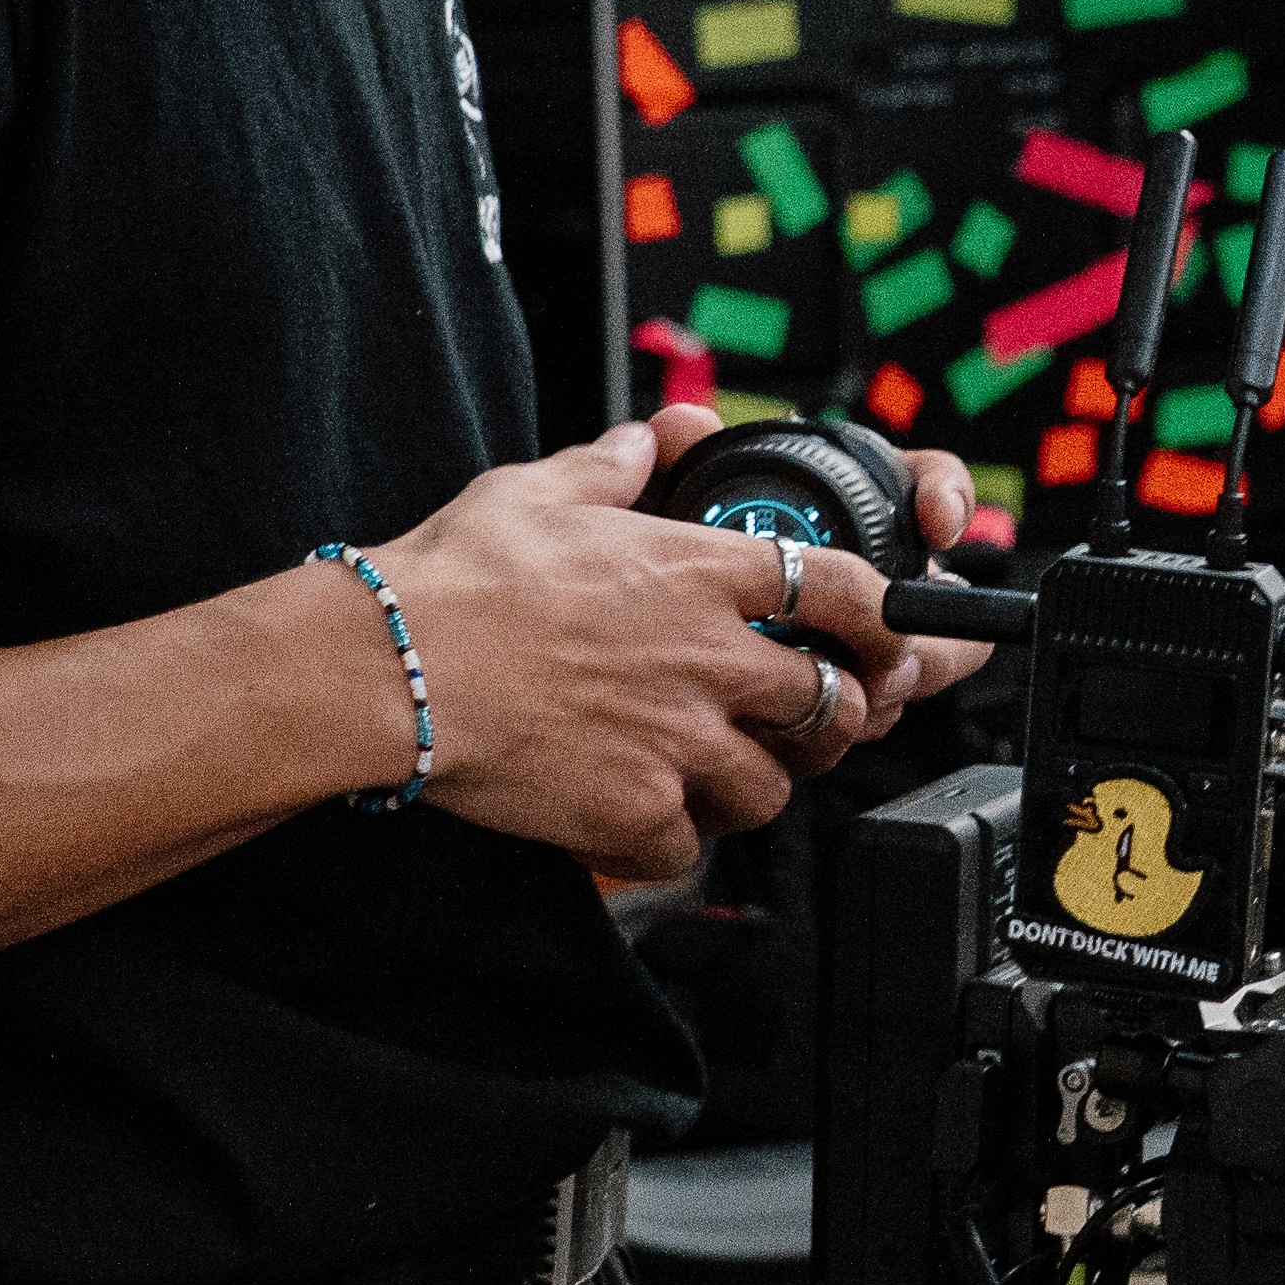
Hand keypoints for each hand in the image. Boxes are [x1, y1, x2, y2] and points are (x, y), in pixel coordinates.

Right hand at [373, 411, 973, 881]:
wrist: (389, 666)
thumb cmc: (455, 579)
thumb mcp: (541, 489)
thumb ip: (616, 466)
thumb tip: (651, 440)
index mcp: (698, 575)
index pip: (846, 591)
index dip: (886, 617)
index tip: (895, 633)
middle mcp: (707, 660)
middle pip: (832, 702)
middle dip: (832, 713)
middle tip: (803, 715)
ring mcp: (677, 743)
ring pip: (774, 784)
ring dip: (754, 778)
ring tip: (712, 766)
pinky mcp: (635, 813)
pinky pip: (693, 844)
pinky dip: (675, 836)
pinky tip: (642, 813)